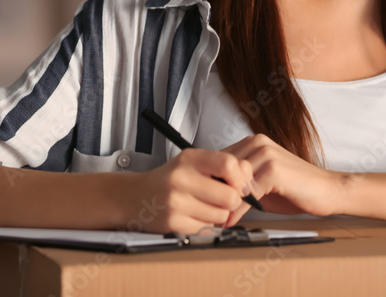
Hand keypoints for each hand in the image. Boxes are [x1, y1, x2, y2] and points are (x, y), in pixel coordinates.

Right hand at [135, 148, 255, 233]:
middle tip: (224, 198)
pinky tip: (194, 215)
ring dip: (220, 214)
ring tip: (205, 205)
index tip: (239, 183)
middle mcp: (181, 178)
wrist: (135, 196)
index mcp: (189, 158)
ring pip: (221, 215)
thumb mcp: (192, 163)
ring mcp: (176, 202)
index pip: (229, 165)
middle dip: (232, 201)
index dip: (241, 177)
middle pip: (230, 196)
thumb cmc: (170, 179)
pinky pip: (207, 228)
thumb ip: (221, 166)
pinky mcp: (173, 223)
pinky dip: (206, 224)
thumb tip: (249, 176)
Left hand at [219, 134, 344, 226]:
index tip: (205, 201)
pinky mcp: (273, 170)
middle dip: (214, 193)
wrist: (328, 190)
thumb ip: (240, 182)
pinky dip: (237, 210)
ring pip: (231, 181)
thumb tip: (210, 194)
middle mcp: (258, 143)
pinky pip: (245, 193)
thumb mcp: (261, 183)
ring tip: (217, 219)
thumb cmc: (295, 189)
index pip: (219, 159)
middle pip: (222, 169)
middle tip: (207, 215)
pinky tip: (233, 220)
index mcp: (254, 142)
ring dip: (223, 203)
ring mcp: (266, 155)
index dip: (211, 182)